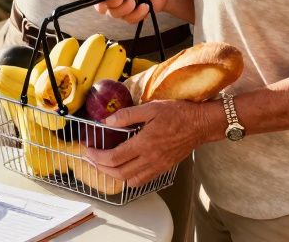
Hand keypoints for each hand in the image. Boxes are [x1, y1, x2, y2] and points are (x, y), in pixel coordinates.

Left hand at [84, 100, 210, 186]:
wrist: (201, 124)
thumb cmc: (178, 113)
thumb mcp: (151, 108)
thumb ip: (127, 115)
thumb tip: (107, 121)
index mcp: (144, 144)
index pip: (114, 158)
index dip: (97, 157)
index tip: (87, 150)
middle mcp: (150, 159)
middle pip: (118, 173)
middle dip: (100, 168)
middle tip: (90, 159)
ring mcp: (158, 166)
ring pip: (130, 180)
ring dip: (113, 175)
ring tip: (104, 165)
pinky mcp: (164, 168)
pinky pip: (143, 180)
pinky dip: (129, 178)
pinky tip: (124, 168)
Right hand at [88, 0, 179, 24]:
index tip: (107, 1)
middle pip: (105, 7)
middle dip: (117, 5)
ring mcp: (122, 7)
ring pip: (117, 15)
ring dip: (129, 10)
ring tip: (140, 1)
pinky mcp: (131, 15)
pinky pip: (129, 20)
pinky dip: (138, 14)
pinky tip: (145, 7)